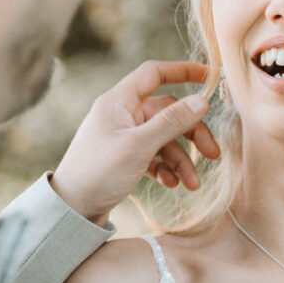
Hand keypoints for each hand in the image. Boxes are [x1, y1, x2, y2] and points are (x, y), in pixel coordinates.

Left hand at [51, 60, 220, 224]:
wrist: (70, 211)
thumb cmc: (98, 173)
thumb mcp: (139, 146)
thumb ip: (171, 122)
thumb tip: (202, 101)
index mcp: (118, 101)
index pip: (154, 73)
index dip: (182, 71)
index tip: (209, 77)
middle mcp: (120, 115)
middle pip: (166, 112)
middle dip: (191, 133)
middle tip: (213, 154)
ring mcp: (122, 137)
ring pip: (163, 138)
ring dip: (181, 159)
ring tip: (192, 184)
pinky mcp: (123, 159)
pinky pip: (152, 156)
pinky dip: (165, 168)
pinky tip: (171, 184)